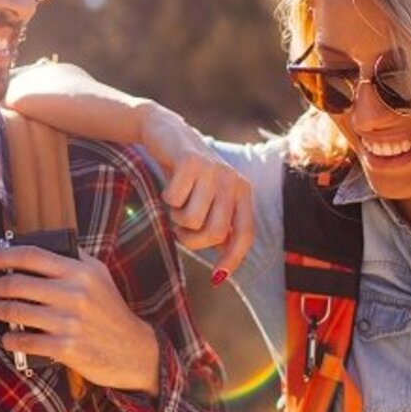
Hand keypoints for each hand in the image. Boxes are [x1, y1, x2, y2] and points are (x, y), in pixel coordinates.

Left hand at [0, 245, 160, 394]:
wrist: (133, 350)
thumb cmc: (111, 310)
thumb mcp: (99, 275)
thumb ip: (74, 257)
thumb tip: (42, 242)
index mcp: (79, 271)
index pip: (31, 255)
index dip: (2, 255)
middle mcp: (73, 293)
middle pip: (17, 283)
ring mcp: (69, 322)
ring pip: (16, 312)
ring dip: (0, 311)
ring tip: (0, 311)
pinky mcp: (66, 348)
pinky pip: (24, 341)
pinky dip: (11, 339)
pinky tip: (10, 337)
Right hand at [138, 103, 253, 280]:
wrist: (166, 133)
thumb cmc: (187, 175)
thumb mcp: (209, 198)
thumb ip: (219, 225)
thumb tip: (224, 269)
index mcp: (242, 192)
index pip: (245, 234)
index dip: (233, 258)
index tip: (217, 278)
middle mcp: (233, 180)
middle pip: (214, 233)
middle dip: (191, 240)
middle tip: (180, 230)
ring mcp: (212, 169)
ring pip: (192, 220)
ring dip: (176, 218)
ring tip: (176, 204)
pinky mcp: (191, 161)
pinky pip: (174, 200)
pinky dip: (166, 199)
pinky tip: (169, 185)